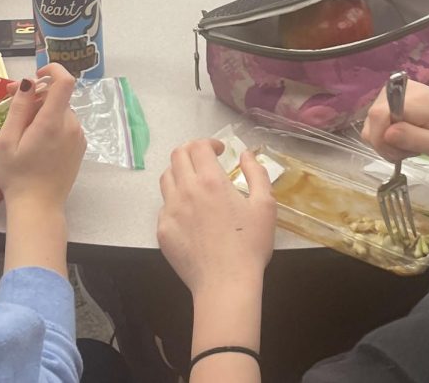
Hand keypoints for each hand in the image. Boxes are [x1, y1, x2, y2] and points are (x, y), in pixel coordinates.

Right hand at [0, 64, 85, 210]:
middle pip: (58, 96)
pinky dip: (51, 123)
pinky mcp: (79, 146)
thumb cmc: (18, 175)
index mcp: (53, 122)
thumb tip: (28, 82)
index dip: (52, 70)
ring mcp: (78, 136)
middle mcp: (71, 125)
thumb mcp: (8, 140)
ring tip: (21, 125)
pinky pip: (65, 124)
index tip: (36, 75)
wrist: (38, 207)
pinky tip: (35, 138)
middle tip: (12, 101)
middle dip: (36, 94)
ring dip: (43, 110)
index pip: (65, 81)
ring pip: (60, 110)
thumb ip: (19, 107)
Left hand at [158, 139, 275, 296]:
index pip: (199, 146)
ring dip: (180, 172)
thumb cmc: (250, 246)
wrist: (226, 284)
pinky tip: (190, 214)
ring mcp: (170, 211)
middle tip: (205, 161)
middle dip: (192, 151)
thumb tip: (245, 154)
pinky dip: (175, 201)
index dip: (209, 143)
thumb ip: (256, 173)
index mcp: (210, 181)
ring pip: (166, 178)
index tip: (219, 151)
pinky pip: (164, 206)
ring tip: (194, 183)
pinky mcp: (163, 230)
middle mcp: (185, 190)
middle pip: (177, 155)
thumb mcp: (265, 205)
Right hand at [362, 80, 428, 163]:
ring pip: (373, 120)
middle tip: (409, 152)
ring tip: (411, 145)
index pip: (378, 115)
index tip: (398, 154)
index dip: (380, 139)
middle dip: (384, 142)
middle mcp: (401, 90)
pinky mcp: (396, 96)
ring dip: (386, 139)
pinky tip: (407, 137)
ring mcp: (397, 91)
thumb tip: (385, 134)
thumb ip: (413, 138)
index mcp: (415, 100)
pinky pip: (380, 118)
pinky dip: (389, 133)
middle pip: (372, 118)